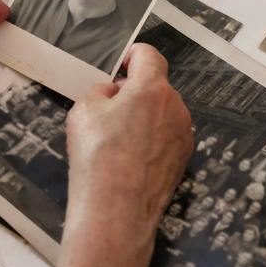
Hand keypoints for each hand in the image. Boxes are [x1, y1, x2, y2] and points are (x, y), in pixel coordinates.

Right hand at [55, 44, 192, 266]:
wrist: (116, 211)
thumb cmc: (97, 159)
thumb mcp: (83, 110)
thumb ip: (100, 91)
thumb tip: (113, 93)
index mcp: (152, 88)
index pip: (149, 55)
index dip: (132, 55)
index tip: (122, 64)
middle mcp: (175, 108)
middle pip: (155, 86)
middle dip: (133, 92)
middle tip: (107, 110)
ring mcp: (182, 135)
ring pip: (161, 113)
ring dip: (142, 117)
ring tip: (114, 140)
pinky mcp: (183, 159)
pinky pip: (165, 137)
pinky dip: (149, 140)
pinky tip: (128, 158)